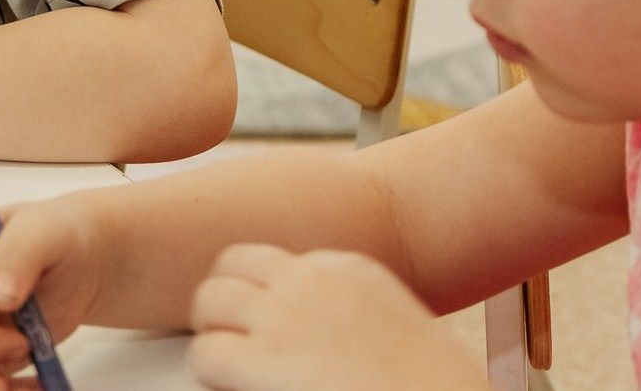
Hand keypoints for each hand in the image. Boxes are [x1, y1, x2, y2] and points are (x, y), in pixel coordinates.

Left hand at [187, 245, 481, 390]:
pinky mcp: (265, 358)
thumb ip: (351, 317)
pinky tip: (231, 386)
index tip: (266, 323)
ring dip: (212, 330)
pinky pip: (206, 353)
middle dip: (226, 298)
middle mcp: (312, 279)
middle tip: (228, 335)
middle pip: (233, 264)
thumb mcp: (397, 328)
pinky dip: (210, 372)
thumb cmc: (434, 385)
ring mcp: (284, 314)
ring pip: (210, 300)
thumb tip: (323, 343)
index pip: (279, 262)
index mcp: (349, 269)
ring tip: (224, 362)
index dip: (264, 294)